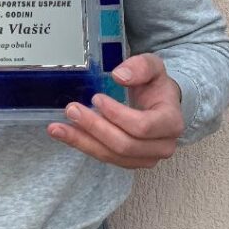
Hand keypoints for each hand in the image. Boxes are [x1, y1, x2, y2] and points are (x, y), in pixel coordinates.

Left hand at [47, 53, 183, 168]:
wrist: (161, 103)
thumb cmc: (156, 85)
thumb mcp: (153, 66)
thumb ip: (140, 66)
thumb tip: (119, 76)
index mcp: (171, 122)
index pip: (143, 126)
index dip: (117, 115)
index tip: (96, 98)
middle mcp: (162, 146)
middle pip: (124, 145)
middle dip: (95, 128)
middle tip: (71, 109)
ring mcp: (146, 158)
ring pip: (112, 156)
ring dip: (83, 141)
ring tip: (57, 127)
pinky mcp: (130, 161)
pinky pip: (105, 157)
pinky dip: (83, 145)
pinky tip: (65, 134)